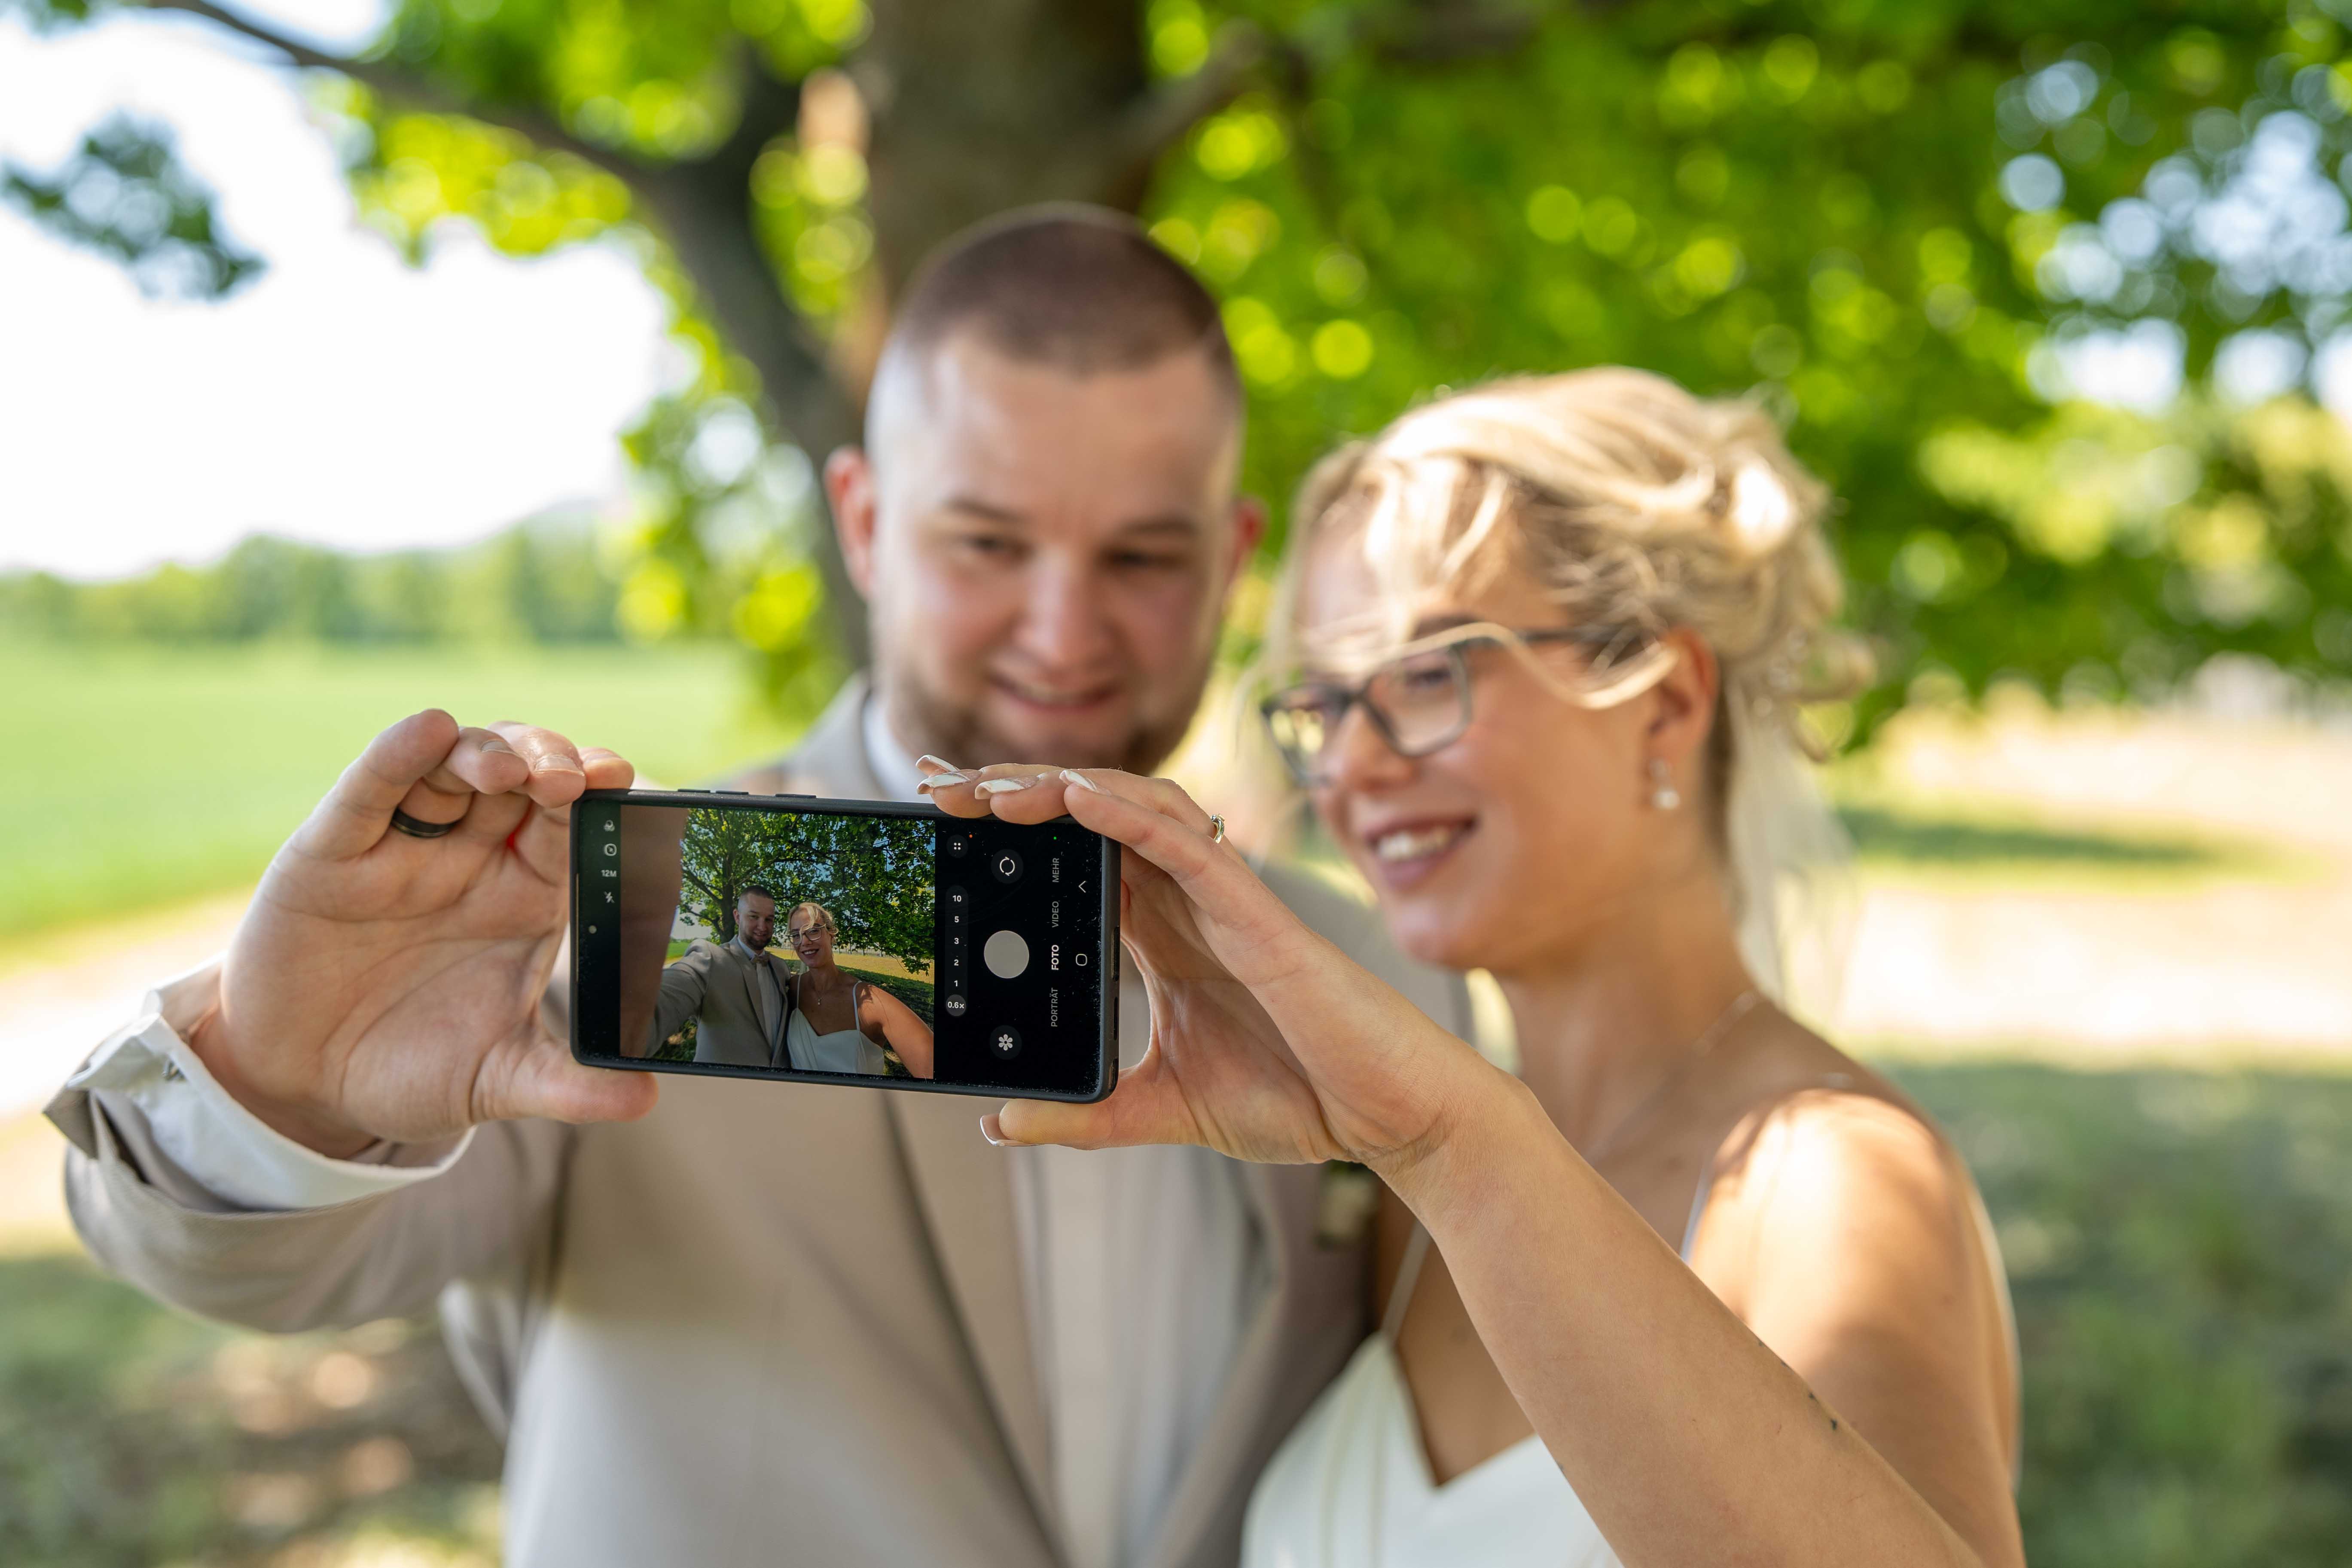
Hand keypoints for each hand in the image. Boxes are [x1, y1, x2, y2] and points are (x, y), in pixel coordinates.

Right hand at [188, 710, 658, 1156]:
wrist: (306, 1089)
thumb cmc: (410, 1070)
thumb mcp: (495, 1082)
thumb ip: (566, 1085)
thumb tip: (646, 1100)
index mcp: (525, 895)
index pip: (573, 824)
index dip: (598, 795)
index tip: (623, 784)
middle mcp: (470, 857)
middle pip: (522, 775)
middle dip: (551, 760)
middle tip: (571, 778)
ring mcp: (403, 846)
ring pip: (451, 765)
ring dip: (487, 750)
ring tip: (511, 769)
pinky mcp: (333, 852)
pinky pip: (368, 790)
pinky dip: (396, 754)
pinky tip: (428, 729)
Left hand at [921, 760, 1494, 1173]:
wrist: (1387, 1117)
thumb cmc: (1297, 1098)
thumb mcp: (1163, 1109)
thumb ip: (1085, 1116)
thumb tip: (999, 1123)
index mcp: (1160, 934)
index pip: (1070, 859)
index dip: (1008, 828)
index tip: (941, 814)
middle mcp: (1183, 901)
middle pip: (1086, 818)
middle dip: (1009, 790)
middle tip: (932, 783)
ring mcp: (1219, 898)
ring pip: (1129, 808)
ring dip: (1056, 789)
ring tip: (985, 790)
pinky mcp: (1254, 910)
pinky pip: (1183, 842)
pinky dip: (1126, 813)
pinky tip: (1074, 798)